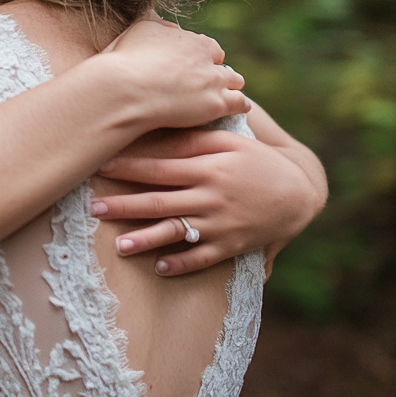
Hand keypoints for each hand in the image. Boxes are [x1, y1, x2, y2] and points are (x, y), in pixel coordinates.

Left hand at [90, 127, 317, 276]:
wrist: (301, 191)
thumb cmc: (257, 158)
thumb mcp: (230, 141)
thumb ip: (194, 139)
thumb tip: (158, 129)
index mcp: (209, 167)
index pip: (160, 168)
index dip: (129, 167)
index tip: (101, 166)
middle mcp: (212, 197)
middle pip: (161, 202)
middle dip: (125, 205)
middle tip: (94, 208)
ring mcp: (222, 224)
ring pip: (177, 233)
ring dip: (147, 240)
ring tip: (119, 246)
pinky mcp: (233, 245)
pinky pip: (203, 258)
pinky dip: (181, 263)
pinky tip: (159, 267)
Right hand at [101, 19, 249, 129]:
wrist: (124, 90)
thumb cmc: (124, 61)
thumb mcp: (138, 30)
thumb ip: (157, 24)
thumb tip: (164, 23)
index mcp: (191, 40)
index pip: (208, 47)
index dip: (201, 57)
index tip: (192, 66)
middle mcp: (207, 57)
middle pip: (222, 64)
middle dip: (215, 72)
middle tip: (204, 84)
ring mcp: (214, 81)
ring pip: (235, 81)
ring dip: (229, 87)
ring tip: (223, 97)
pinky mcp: (217, 104)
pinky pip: (240, 103)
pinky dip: (240, 105)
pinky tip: (237, 109)